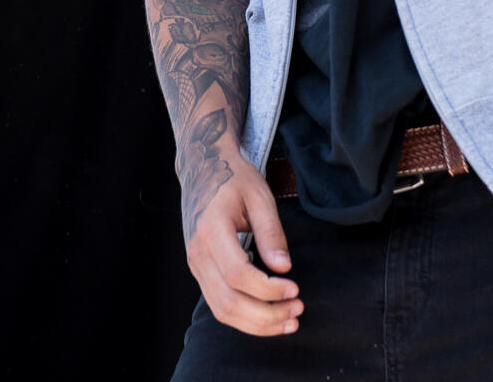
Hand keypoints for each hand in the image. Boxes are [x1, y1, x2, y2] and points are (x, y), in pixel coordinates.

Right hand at [178, 122, 302, 335]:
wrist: (202, 168)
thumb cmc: (233, 178)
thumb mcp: (259, 196)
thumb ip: (271, 232)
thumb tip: (284, 268)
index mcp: (211, 229)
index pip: (237, 274)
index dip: (267, 289)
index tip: (294, 288)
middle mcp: (198, 252)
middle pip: (228, 302)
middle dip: (266, 315)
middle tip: (297, 309)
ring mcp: (195, 265)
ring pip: (222, 311)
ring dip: (257, 324)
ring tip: (289, 319)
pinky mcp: (200, 272)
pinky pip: (219, 305)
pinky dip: (246, 318)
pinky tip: (270, 316)